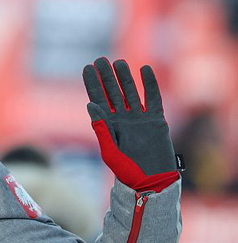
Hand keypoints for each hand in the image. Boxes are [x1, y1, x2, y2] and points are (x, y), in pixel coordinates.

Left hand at [83, 58, 178, 191]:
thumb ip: (102, 129)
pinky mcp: (156, 120)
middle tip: (100, 60)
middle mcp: (122, 119)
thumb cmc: (127, 172)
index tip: (87, 68)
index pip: (98, 99)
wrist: (152, 182)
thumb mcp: (110, 151)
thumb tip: (91, 105)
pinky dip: (149, 84)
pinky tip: (145, 69)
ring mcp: (139, 119)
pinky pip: (152, 98)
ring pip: (131, 92)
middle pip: (113, 92)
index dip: (93, 84)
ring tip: (119, 62)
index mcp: (108, 126)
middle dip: (106, 77)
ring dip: (125, 77)